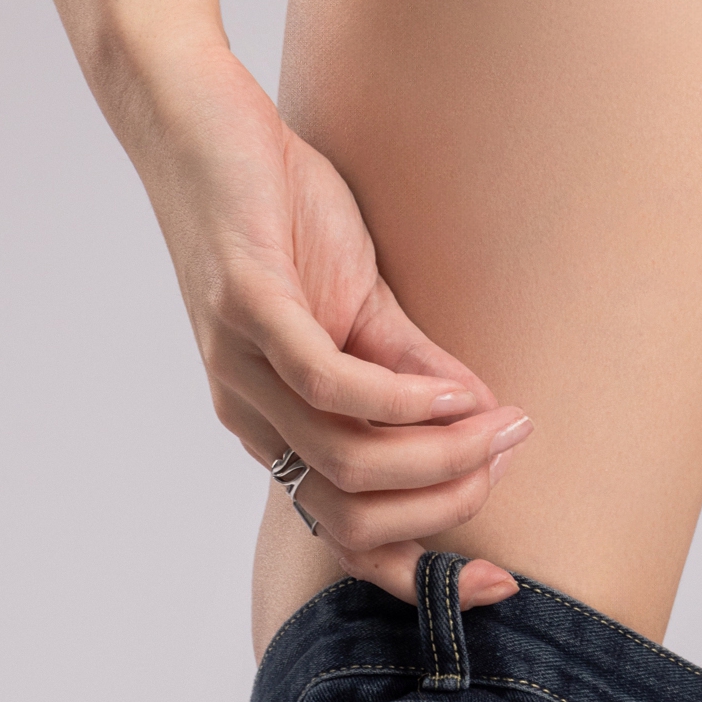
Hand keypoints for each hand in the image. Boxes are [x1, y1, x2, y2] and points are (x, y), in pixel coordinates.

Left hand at [124, 46, 528, 606]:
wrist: (195, 118)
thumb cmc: (276, 207)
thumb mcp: (363, 301)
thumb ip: (415, 369)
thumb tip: (486, 419)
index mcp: (277, 430)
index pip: (349, 537)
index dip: (422, 577)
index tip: (502, 582)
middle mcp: (251, 416)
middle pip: (355, 513)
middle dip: (446, 500)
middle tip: (506, 454)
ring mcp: (241, 366)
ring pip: (346, 459)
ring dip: (438, 451)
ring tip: (497, 423)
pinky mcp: (245, 306)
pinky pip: (327, 382)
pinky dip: (399, 397)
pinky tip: (455, 387)